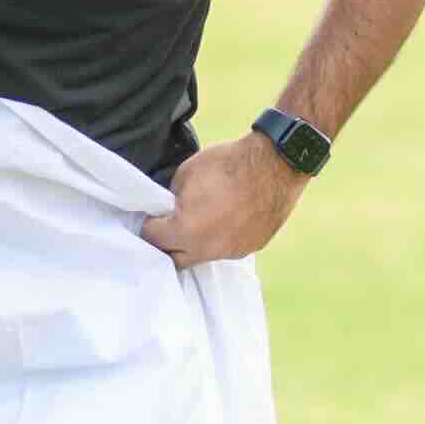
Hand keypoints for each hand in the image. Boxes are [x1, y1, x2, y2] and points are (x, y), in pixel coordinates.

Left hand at [136, 132, 305, 266]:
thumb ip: (173, 198)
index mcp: (185, 232)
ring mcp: (231, 252)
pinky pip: (227, 249)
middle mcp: (207, 250)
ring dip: (196, 244)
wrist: (275, 164)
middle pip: (175, 260)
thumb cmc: (227, 164)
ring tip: (201, 222)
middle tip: (169, 227)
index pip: (153, 238)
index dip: (150, 224)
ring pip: (203, 256)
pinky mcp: (251, 248)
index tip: (153, 215)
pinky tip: (227, 219)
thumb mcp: (186, 174)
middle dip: (168, 245)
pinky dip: (221, 239)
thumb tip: (172, 208)